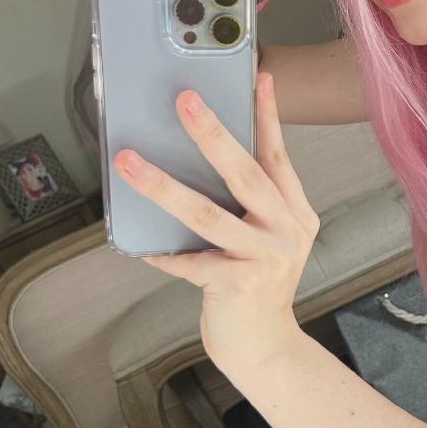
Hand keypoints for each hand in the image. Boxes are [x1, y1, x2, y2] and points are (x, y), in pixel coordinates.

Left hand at [113, 76, 317, 376]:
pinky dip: (164, 252)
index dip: (268, 116)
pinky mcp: (239, 285)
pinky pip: (190, 261)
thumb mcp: (264, 241)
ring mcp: (266, 258)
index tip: (259, 77)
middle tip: (185, 100)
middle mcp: (287, 231)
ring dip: (164, 185)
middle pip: (247, 174)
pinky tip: (142, 247)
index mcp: (296, 213)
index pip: (279, 155)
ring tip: (130, 162)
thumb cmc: (255, 288)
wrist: (266, 349)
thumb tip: (194, 162)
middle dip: (213, 134)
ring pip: (208, 213)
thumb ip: (246, 207)